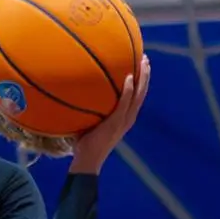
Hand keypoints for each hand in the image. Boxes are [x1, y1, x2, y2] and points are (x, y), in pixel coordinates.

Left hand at [71, 55, 149, 173]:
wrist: (88, 160)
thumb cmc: (85, 142)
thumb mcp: (90, 121)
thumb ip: (89, 107)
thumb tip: (74, 90)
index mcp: (125, 117)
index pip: (137, 96)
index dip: (142, 81)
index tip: (141, 64)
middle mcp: (128, 118)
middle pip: (142, 92)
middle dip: (145, 75)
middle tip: (145, 58)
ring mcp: (124, 121)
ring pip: (138, 95)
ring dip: (143, 78)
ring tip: (143, 62)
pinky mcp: (116, 123)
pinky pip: (124, 103)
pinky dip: (128, 91)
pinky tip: (129, 77)